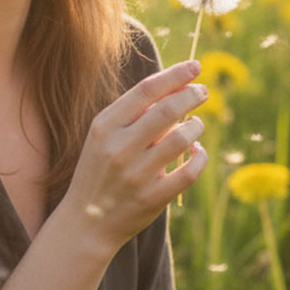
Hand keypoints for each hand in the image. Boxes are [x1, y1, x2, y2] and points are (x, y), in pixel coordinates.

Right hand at [62, 60, 207, 249]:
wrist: (85, 223)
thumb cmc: (99, 171)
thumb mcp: (104, 138)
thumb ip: (133, 116)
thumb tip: (175, 90)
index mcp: (104, 127)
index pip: (145, 90)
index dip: (174, 75)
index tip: (194, 66)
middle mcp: (119, 148)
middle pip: (167, 110)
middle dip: (191, 95)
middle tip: (203, 91)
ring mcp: (136, 174)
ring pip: (182, 138)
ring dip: (196, 126)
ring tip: (197, 124)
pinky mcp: (152, 198)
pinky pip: (189, 171)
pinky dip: (200, 157)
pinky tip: (197, 151)